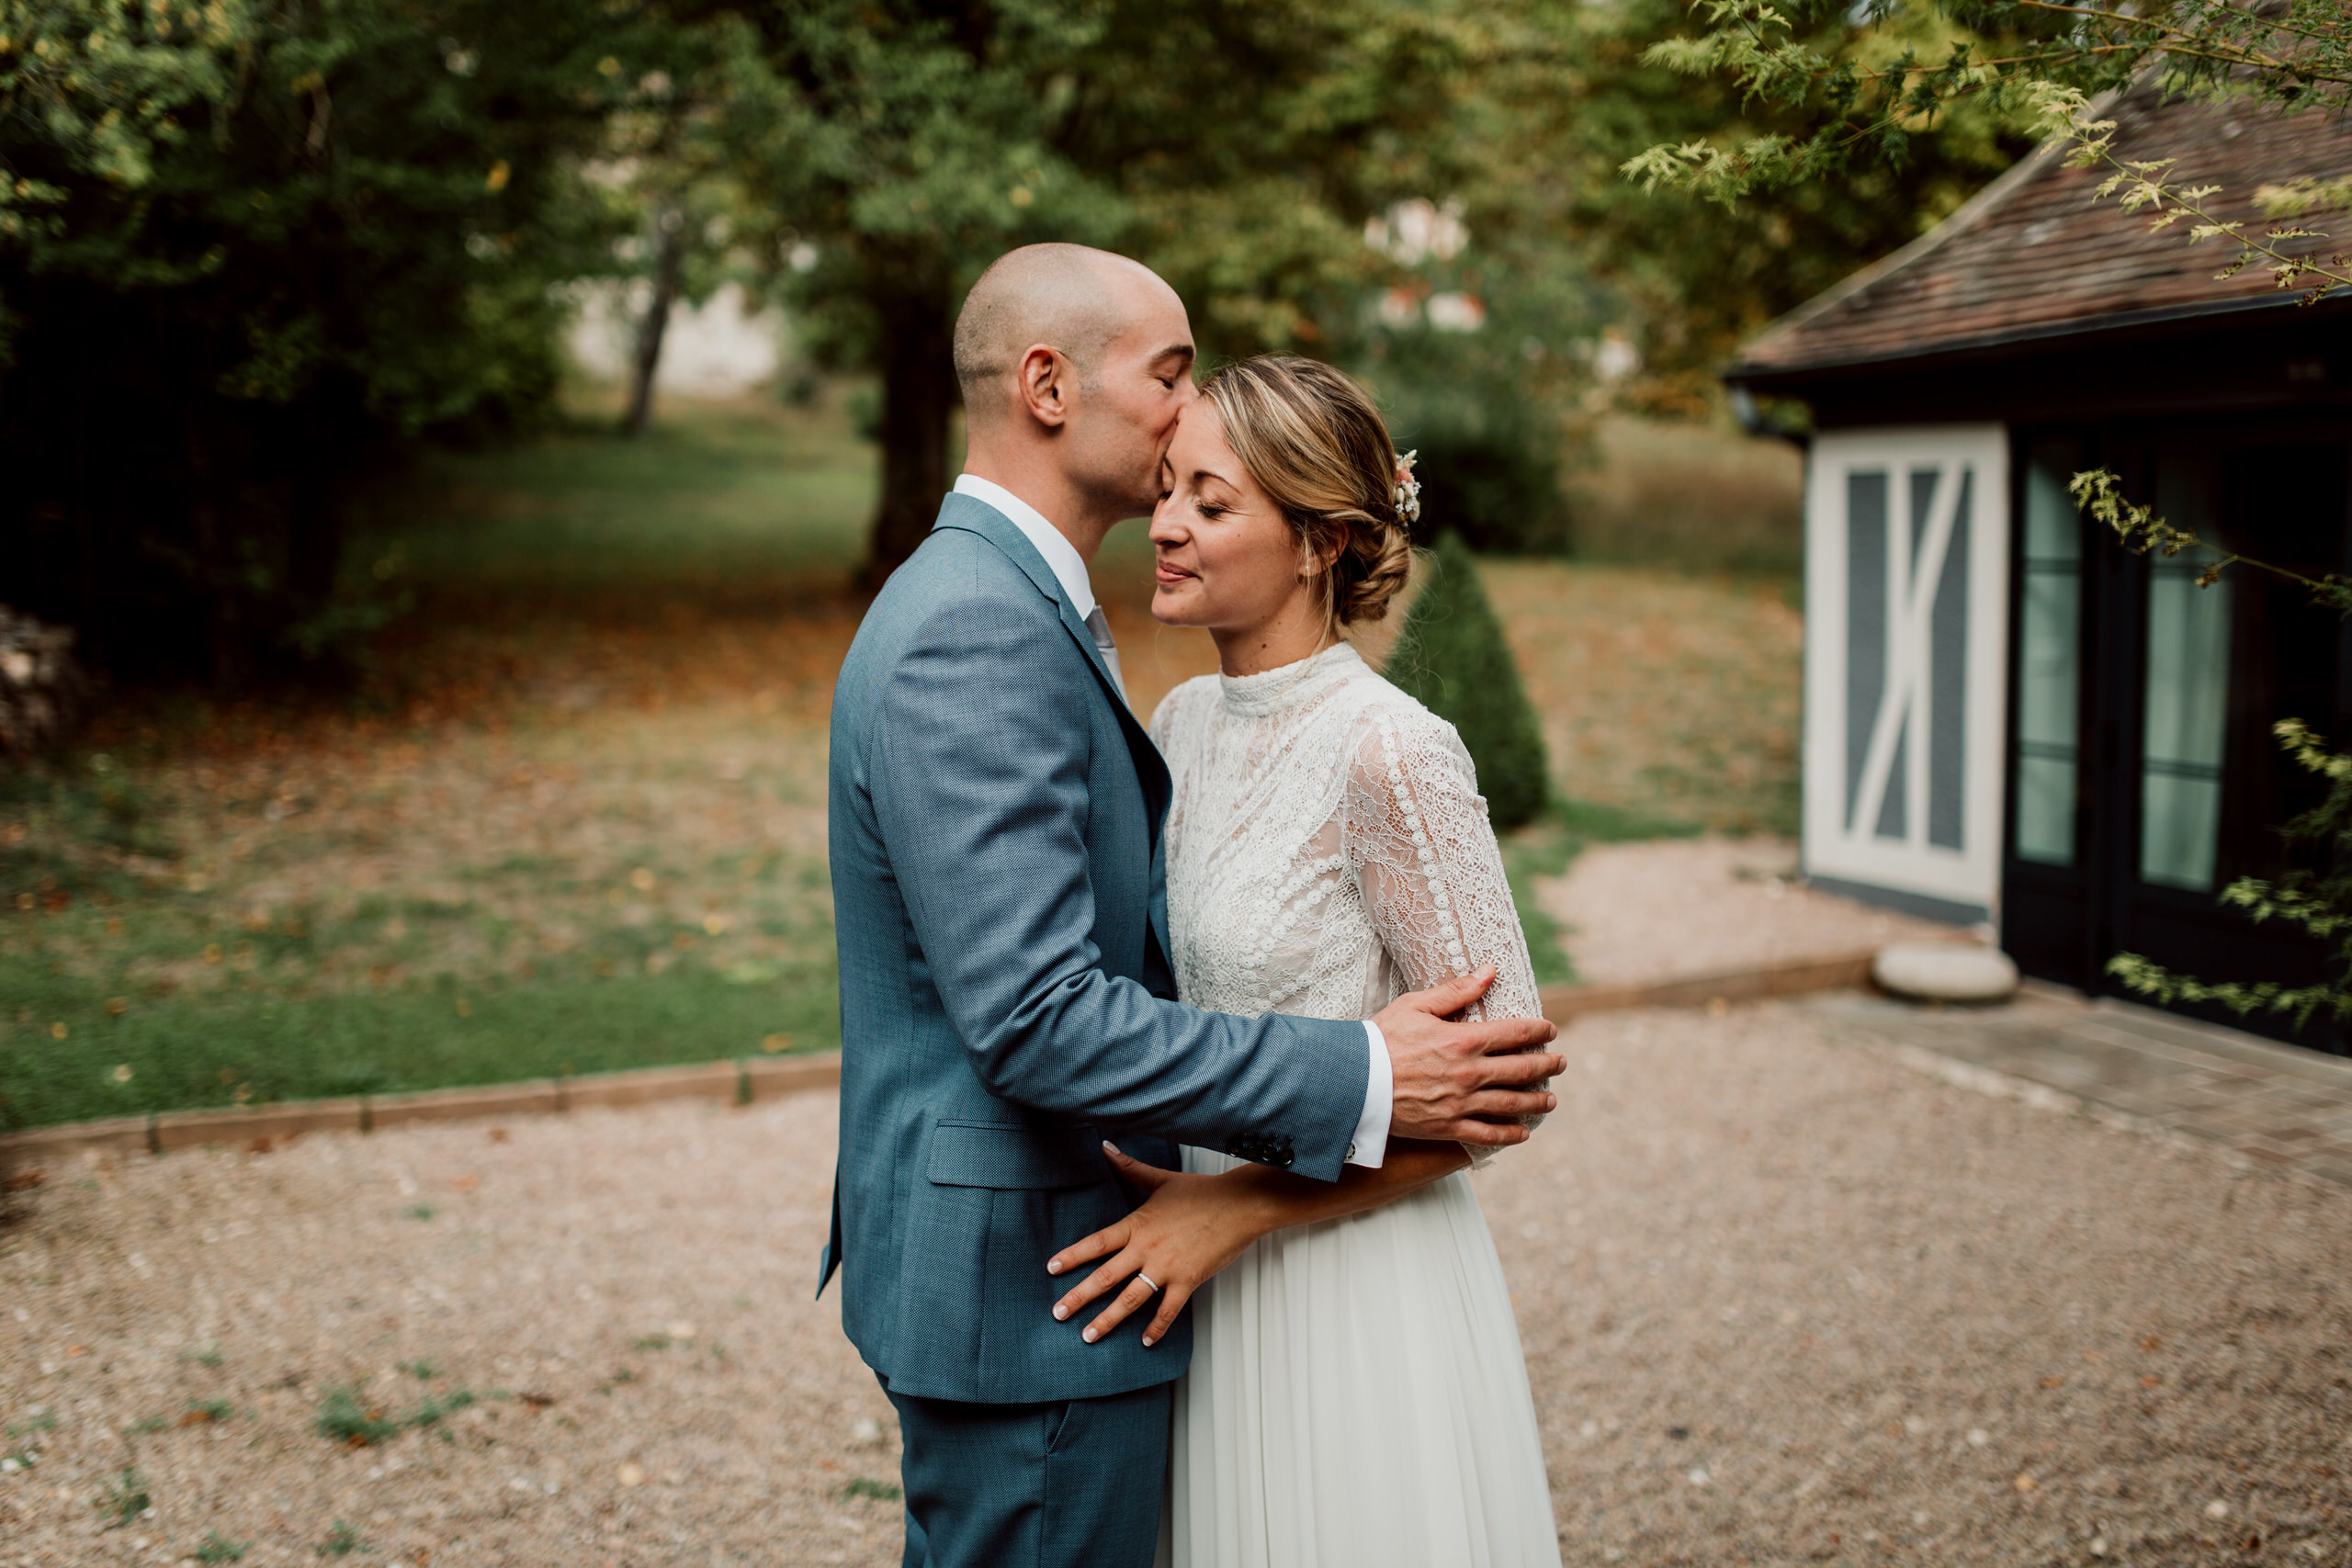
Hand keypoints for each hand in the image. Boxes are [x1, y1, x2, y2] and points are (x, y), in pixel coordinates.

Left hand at [1045, 1144, 1268, 1349]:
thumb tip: (1105, 1146)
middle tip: (1057, 1313)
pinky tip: (1145, 1343)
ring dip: (1107, 1320)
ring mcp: (1167, 1267)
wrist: (1240, 1204)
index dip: (1072, 1257)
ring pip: (1130, 1299)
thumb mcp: (1160, 1179)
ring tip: (1088, 1336)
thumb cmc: (1201, 1191)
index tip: (1051, 1270)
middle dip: (1078, 1297)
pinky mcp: (1188, 1280)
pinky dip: (1156, 1328)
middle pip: (1105, 1277)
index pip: (1096, 1243)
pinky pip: (1168, 1310)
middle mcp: (1146, 1248)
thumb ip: (1129, 1167)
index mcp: (1137, 1225)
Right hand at [1373, 966, 1561, 1146]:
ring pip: (1512, 1103)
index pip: (1515, 1032)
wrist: (1352, 1082)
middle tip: (1560, 1063)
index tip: (1550, 1030)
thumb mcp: (1416, 1006)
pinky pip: (1488, 1134)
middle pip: (1522, 1069)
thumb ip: (1457, 991)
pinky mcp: (1448, 1127)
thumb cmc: (1380, 1039)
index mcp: (1463, 1039)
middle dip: (1547, 1065)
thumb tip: (1490, 971)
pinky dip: (1510, 1134)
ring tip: (1551, 1099)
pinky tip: (1522, 1131)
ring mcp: (1461, 1103)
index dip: (1539, 1030)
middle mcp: (1469, 1073)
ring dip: (1537, 1100)